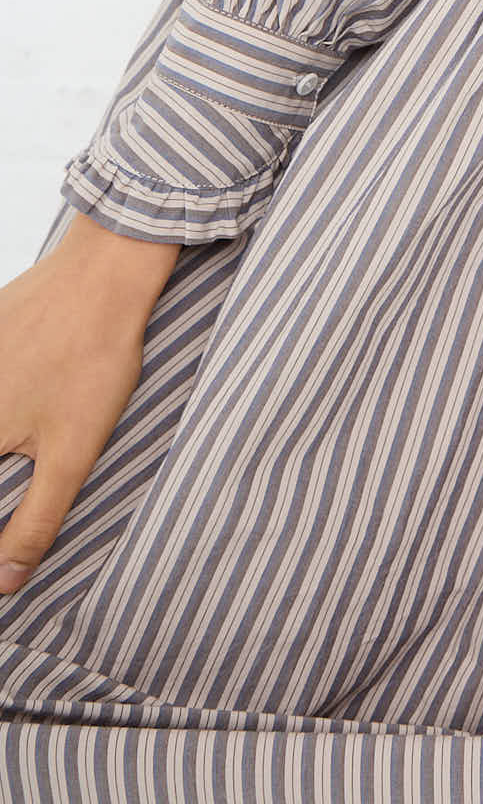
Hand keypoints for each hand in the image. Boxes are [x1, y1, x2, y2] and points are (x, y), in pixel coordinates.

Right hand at [0, 212, 180, 594]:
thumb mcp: (70, 453)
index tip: (8, 553)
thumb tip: (5, 581)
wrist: (104, 270)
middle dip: (8, 495)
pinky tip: (30, 403)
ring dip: (12, 440)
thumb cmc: (90, 358)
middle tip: (26, 501)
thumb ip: (34, 520)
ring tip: (34, 455)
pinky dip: (10, 408)